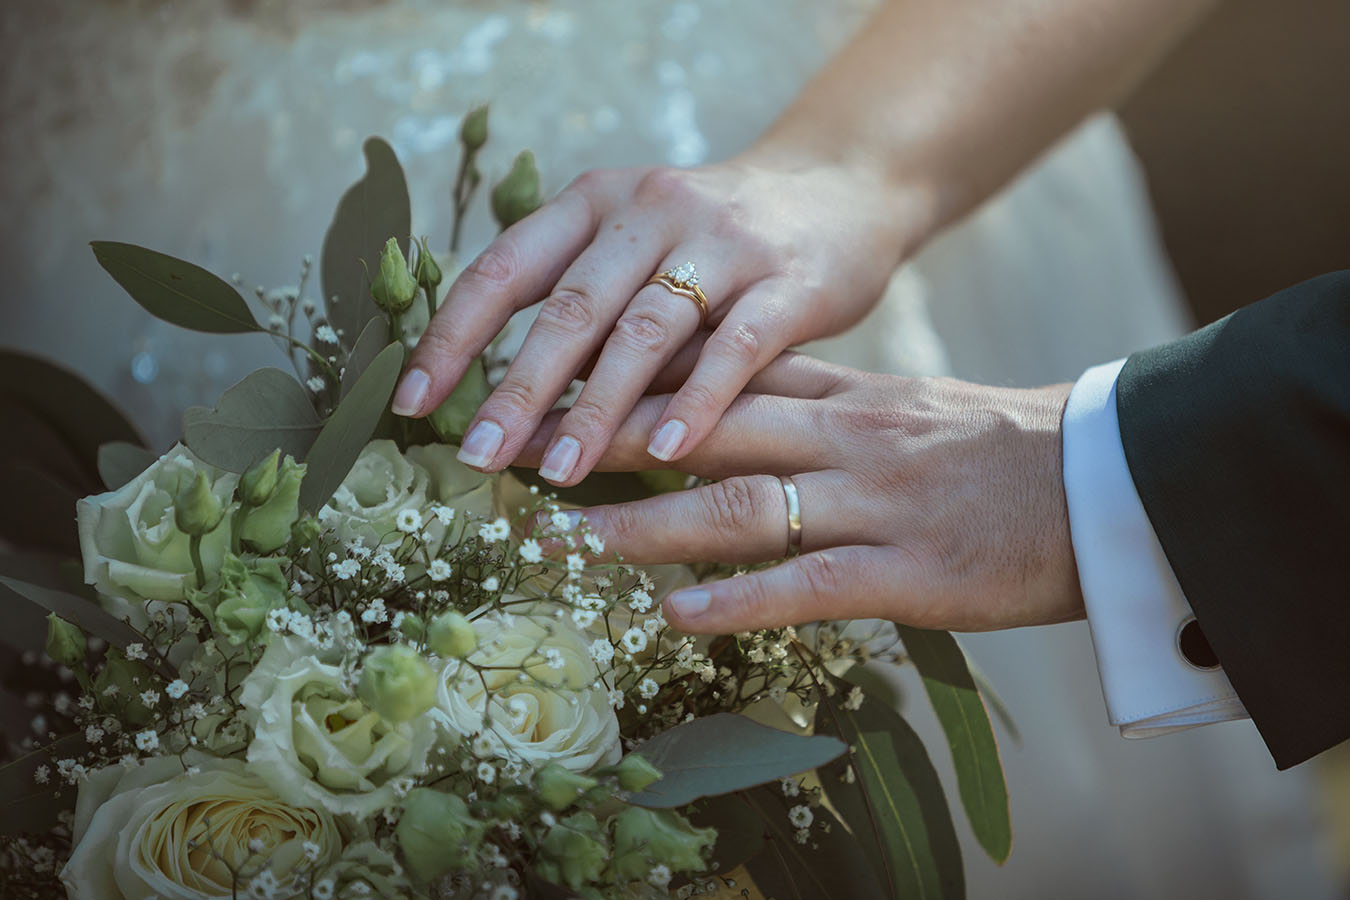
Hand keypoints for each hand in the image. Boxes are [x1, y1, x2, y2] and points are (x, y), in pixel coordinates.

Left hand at [393, 154, 924, 486]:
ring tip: (559, 474)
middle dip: (518, 390)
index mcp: (595, 202)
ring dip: (598, 410)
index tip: (413, 405)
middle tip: (476, 459)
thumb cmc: (714, 239)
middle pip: (571, 308)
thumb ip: (581, 306)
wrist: (838, 188)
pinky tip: (670, 453)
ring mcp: (721, 244)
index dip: (454, 338)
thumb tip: (502, 405)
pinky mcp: (786, 281)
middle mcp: (649, 212)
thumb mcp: (636, 242)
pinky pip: (736, 347)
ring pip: (645, 333)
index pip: (506, 269)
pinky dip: (700, 402)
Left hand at [516, 354, 1083, 633]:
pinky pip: (807, 585)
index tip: (565, 391)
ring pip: (742, 507)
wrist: (1112, 484)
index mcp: (850, 396)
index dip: (638, 387)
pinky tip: (672, 615)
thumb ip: (827, 402)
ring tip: (569, 540)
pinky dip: (735, 601)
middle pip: (712, 432)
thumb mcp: (909, 406)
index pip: (726, 378)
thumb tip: (741, 399)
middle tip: (529, 452)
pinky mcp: (910, 572)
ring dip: (647, 525)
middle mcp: (850, 438)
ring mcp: (877, 503)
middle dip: (613, 441)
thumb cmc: (1007, 454)